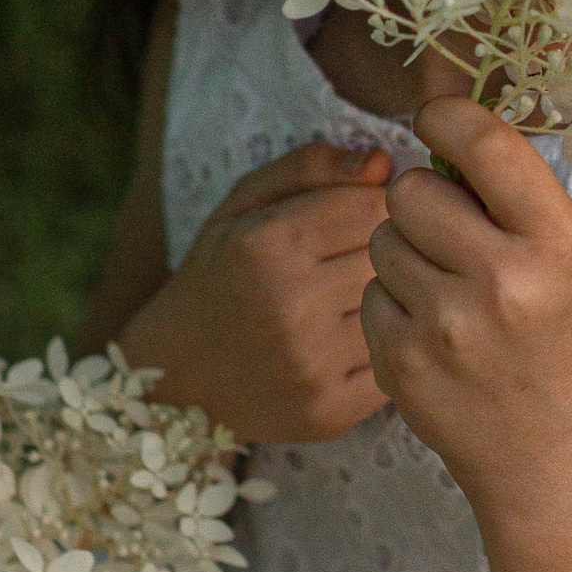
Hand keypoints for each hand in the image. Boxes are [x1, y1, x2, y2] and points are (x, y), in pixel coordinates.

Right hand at [118, 138, 389, 441]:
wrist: (173, 382)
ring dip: (384, 303)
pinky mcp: (330, 410)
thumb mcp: (242, 207)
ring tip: (342, 305)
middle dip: (380, 254)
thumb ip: (309, 168)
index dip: (373, 207)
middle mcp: (293, 304)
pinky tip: (344, 345)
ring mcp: (313, 363)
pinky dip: (379, 351)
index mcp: (269, 242)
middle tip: (347, 265)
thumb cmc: (216, 279)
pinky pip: (393, 361)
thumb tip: (383, 162)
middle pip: (392, 256)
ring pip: (398, 308)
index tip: (358, 217)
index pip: (374, 204)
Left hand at [360, 93, 571, 515]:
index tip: (435, 119)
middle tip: (450, 236)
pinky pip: (369, 293)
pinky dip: (392, 306)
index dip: (448, 117)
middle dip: (422, 203)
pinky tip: (432, 334)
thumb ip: (513, 198)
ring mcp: (446, 325)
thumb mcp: (571, 262)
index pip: (487, 145)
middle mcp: (503, 280)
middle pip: (411, 190)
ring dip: (404, 254)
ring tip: (447, 293)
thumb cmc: (561, 344)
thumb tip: (442, 126)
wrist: (552, 456)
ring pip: (381, 239)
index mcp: (557, 243)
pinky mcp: (402, 361)